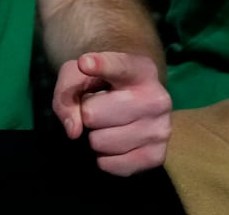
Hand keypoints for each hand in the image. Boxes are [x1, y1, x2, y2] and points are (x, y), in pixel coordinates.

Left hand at [52, 52, 170, 175]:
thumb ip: (67, 91)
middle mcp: (157, 99)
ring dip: (95, 136)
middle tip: (99, 107)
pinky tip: (115, 142)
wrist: (137, 100)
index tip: (84, 63)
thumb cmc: (103, 83)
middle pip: (93, 114)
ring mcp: (161, 130)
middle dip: (87, 113)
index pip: (118, 68)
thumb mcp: (79, 74)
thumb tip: (74, 130)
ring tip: (109, 124)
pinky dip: (103, 158)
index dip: (101, 66)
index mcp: (140, 70)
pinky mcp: (157, 157)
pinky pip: (109, 165)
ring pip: (100, 142)